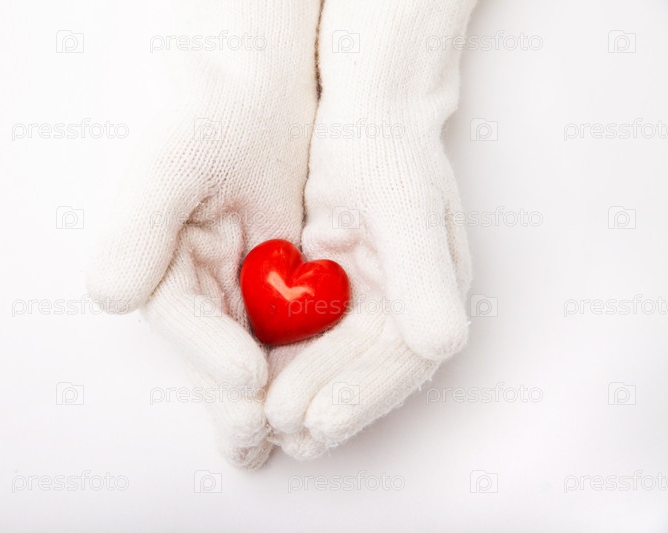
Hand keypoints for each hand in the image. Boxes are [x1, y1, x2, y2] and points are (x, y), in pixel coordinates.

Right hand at [87, 0, 319, 468]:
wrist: (258, 89)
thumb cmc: (209, 112)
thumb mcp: (171, 160)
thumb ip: (138, 226)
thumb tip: (111, 294)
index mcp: (153, 259)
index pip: (179, 318)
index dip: (210, 353)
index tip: (246, 381)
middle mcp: (187, 279)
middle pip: (212, 347)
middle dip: (233, 396)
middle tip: (258, 440)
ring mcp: (231, 281)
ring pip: (248, 346)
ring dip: (267, 390)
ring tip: (287, 434)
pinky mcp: (270, 276)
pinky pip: (284, 324)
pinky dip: (299, 354)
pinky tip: (315, 385)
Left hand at [265, 0, 476, 459]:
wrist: (363, 112)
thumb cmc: (385, 149)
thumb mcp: (403, 206)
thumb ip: (423, 275)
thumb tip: (443, 344)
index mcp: (436, 291)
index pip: (403, 361)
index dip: (361, 397)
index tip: (316, 424)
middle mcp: (409, 303)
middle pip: (367, 371)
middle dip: (325, 403)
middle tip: (280, 433)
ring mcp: (371, 298)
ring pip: (338, 361)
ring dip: (304, 392)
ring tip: (265, 422)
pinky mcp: (336, 288)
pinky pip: (313, 336)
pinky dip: (288, 359)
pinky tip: (257, 378)